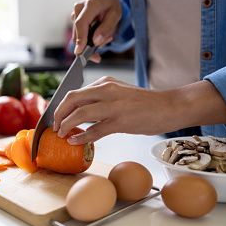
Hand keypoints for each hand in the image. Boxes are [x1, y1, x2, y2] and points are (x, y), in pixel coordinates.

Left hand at [53, 77, 225, 143]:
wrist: (170, 106)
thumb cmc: (146, 103)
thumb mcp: (120, 93)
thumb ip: (102, 98)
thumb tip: (83, 111)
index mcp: (105, 83)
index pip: (75, 92)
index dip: (61, 106)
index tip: (57, 117)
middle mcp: (107, 90)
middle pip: (72, 99)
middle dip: (59, 114)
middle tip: (55, 127)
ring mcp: (114, 105)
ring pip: (80, 113)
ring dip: (67, 125)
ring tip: (62, 135)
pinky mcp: (121, 120)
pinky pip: (95, 130)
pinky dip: (82, 137)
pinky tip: (75, 142)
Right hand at [72, 0, 121, 61]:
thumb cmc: (111, 4)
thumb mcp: (115, 15)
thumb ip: (106, 28)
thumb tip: (95, 41)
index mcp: (91, 4)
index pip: (81, 23)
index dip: (80, 39)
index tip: (80, 52)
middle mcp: (79, 8)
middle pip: (77, 32)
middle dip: (86, 47)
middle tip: (97, 57)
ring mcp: (75, 13)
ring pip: (77, 35)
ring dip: (89, 42)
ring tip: (105, 38)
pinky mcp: (74, 18)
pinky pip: (78, 33)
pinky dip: (87, 39)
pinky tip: (98, 35)